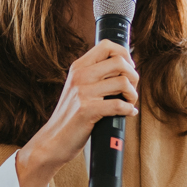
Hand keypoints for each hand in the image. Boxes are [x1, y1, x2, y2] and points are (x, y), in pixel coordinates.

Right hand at [15, 40, 138, 186]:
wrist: (53, 140)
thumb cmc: (70, 116)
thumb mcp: (78, 88)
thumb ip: (94, 76)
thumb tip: (125, 67)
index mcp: (78, 67)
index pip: (106, 45)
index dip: (124, 54)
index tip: (129, 69)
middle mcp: (80, 76)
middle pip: (119, 62)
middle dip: (133, 76)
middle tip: (131, 89)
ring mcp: (82, 93)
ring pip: (122, 82)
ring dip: (133, 94)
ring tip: (130, 102)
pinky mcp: (86, 111)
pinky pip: (118, 105)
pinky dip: (129, 109)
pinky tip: (128, 113)